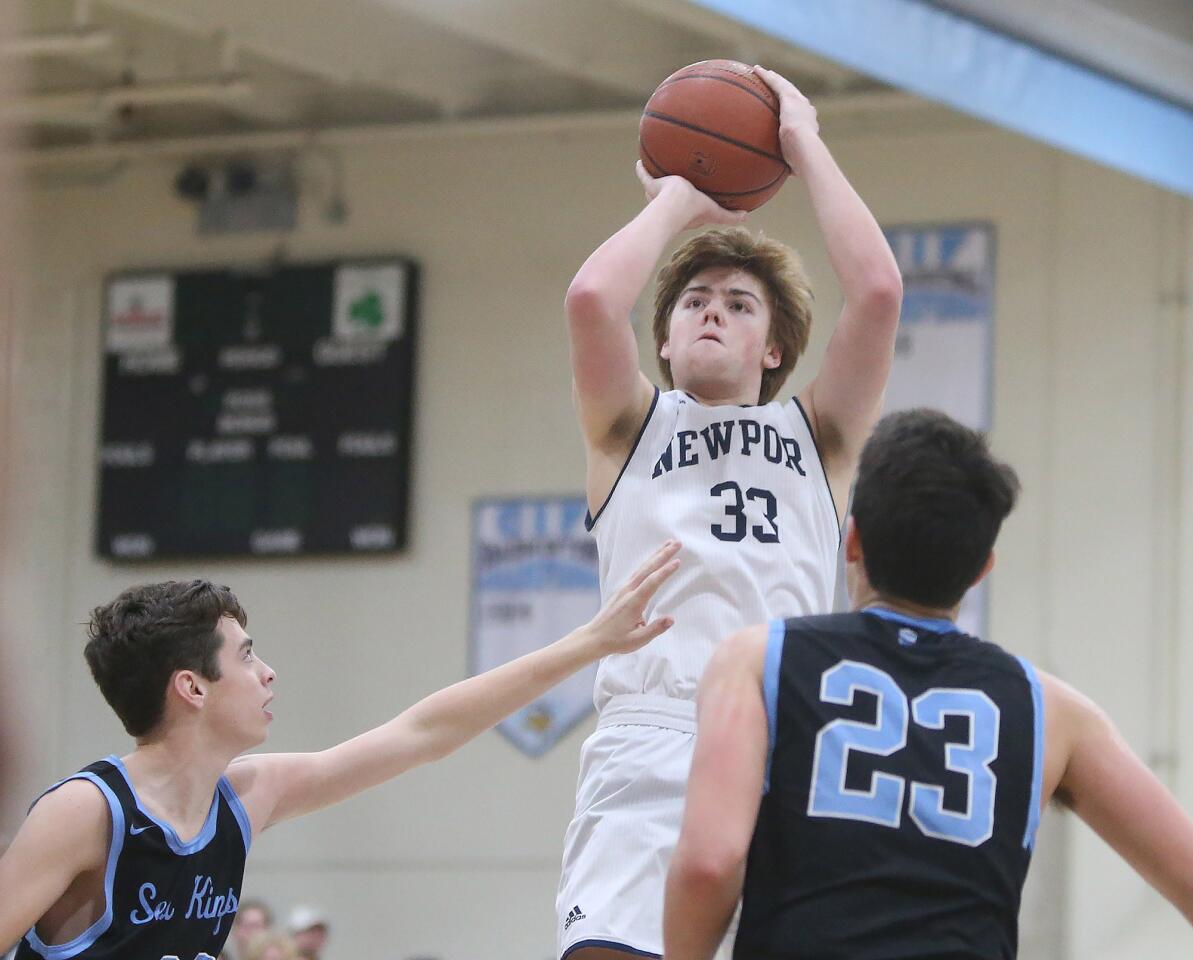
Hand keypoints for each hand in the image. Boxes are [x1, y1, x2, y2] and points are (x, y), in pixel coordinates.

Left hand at [584, 539, 680, 655]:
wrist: (594, 637)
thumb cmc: (616, 640)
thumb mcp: (637, 640)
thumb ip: (655, 629)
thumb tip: (671, 619)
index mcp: (633, 602)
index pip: (652, 582)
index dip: (665, 571)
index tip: (678, 561)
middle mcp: (628, 592)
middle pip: (647, 568)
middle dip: (663, 554)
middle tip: (677, 543)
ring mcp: (624, 589)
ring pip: (642, 568)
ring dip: (656, 555)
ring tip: (668, 545)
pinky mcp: (622, 590)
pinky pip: (637, 572)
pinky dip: (648, 563)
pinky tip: (653, 560)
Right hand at [635, 161, 746, 230]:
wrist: (675, 207)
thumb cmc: (695, 210)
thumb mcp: (716, 213)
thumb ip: (730, 216)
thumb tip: (746, 215)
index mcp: (685, 208)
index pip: (688, 203)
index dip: (691, 199)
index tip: (693, 194)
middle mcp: (670, 203)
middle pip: (671, 194)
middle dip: (672, 188)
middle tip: (676, 179)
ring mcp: (659, 195)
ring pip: (657, 186)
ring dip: (658, 178)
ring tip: (658, 167)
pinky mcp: (651, 186)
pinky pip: (644, 175)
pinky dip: (641, 169)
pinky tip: (639, 161)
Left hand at [752, 66, 818, 169]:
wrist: (805, 149)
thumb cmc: (801, 161)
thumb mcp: (795, 164)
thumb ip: (791, 166)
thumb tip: (788, 177)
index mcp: (808, 124)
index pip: (799, 114)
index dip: (791, 109)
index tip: (784, 109)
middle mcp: (806, 109)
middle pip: (792, 95)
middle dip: (782, 90)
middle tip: (772, 85)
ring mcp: (798, 101)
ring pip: (783, 86)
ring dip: (772, 78)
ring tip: (761, 73)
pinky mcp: (789, 97)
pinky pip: (775, 83)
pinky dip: (765, 76)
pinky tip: (755, 71)